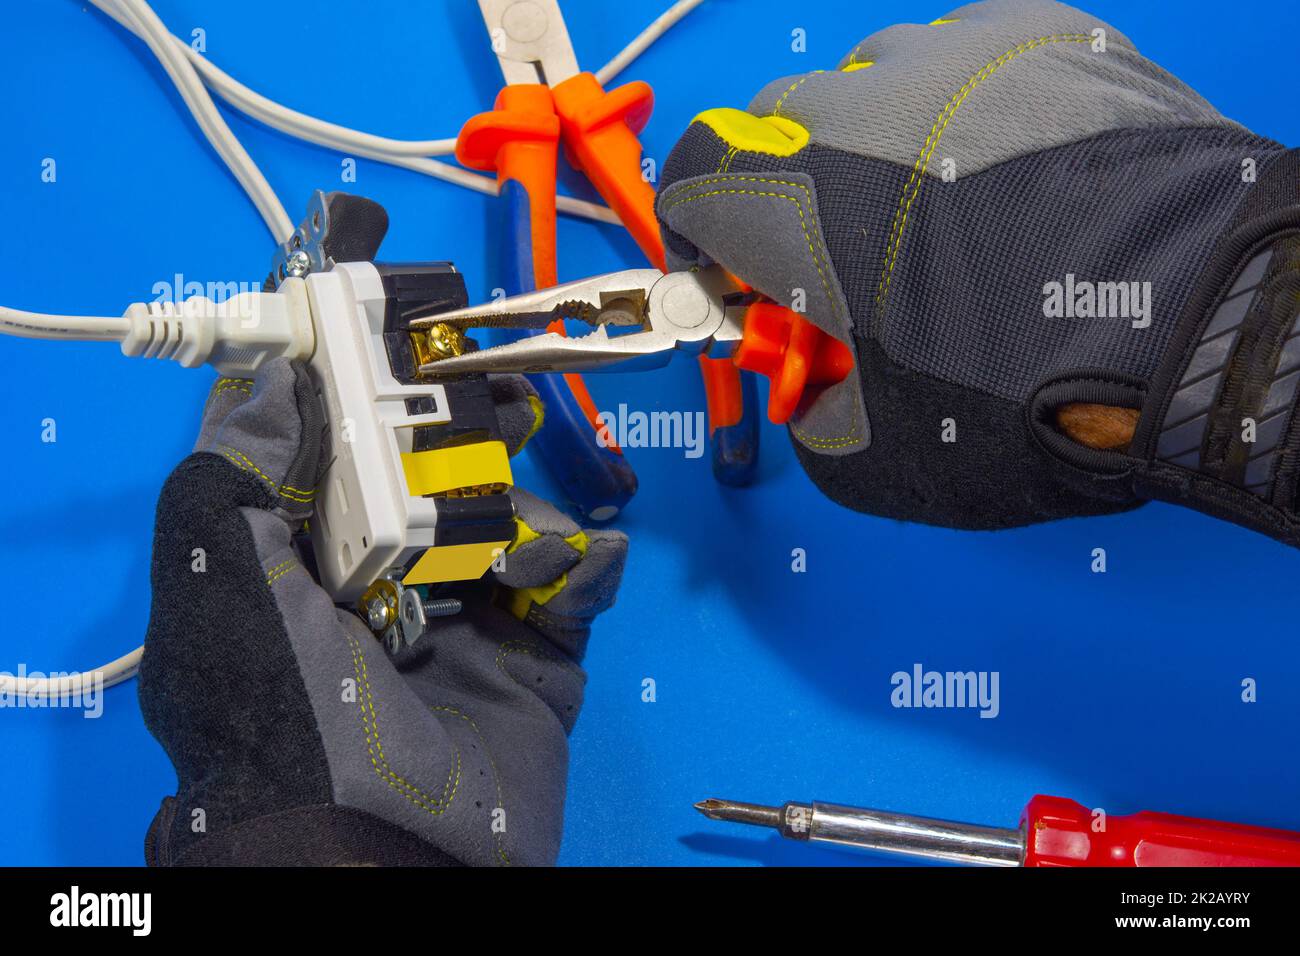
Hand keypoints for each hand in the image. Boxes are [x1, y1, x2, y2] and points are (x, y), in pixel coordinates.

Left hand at [139, 358, 626, 865]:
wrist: (382, 852)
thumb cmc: (291, 714)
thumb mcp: (228, 585)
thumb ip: (238, 473)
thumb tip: (267, 375)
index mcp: (312, 569)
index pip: (354, 464)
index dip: (387, 404)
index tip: (419, 353)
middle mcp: (390, 591)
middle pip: (447, 484)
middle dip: (479, 438)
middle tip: (506, 405)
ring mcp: (469, 627)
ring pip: (516, 524)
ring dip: (531, 512)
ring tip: (523, 546)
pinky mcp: (536, 664)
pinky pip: (575, 591)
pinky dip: (586, 565)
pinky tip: (579, 564)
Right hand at [656, 0, 1299, 545]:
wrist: (1189, 331)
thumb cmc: (1026, 397)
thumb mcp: (873, 458)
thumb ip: (806, 407)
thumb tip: (814, 385)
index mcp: (791, 203)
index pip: (692, 175)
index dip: (701, 229)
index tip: (729, 268)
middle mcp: (857, 108)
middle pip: (776, 119)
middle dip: (789, 185)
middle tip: (840, 255)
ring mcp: (953, 62)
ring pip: (873, 76)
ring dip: (877, 136)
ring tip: (937, 206)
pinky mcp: (1042, 40)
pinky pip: (966, 57)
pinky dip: (962, 107)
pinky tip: (1004, 165)